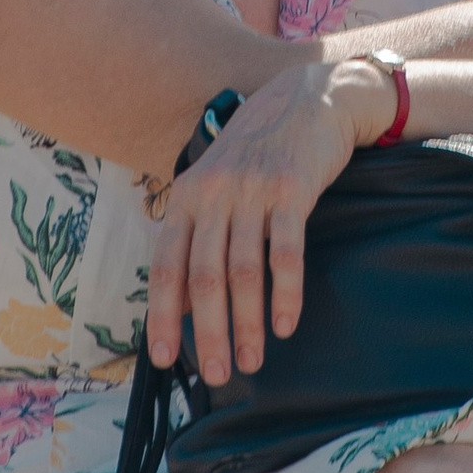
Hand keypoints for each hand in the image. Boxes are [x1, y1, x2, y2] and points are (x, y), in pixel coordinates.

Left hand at [145, 60, 388, 383]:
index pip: (166, 266)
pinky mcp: (292, 190)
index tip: (165, 359)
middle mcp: (214, 194)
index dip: (163, 316)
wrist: (310, 97)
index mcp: (187, 197)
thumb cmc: (260, 149)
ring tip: (251, 361)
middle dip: (209, 332)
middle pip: (203, 276)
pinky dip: (285, 292)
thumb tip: (185, 299)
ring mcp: (252, 191)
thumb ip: (199, 230)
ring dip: (247, 323)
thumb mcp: (216, 181)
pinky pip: (286, 251)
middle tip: (217, 375)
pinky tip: (285, 325)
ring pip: (243, 270)